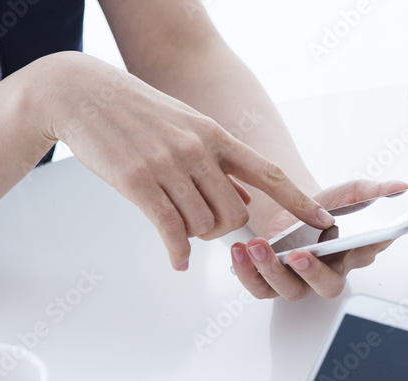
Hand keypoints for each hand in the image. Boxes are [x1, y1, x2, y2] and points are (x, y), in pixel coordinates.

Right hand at [43, 52, 332, 270]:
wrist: (82, 94)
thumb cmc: (139, 113)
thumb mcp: (190, 127)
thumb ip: (220, 163)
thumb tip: (247, 197)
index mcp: (216, 136)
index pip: (269, 173)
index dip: (299, 201)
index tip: (325, 221)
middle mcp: (198, 150)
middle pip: (235, 214)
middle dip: (224, 229)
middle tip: (203, 223)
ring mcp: (168, 166)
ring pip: (204, 225)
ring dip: (196, 235)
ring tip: (178, 222)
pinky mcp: (139, 183)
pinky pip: (172, 231)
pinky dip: (178, 252)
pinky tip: (177, 260)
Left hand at [232, 179, 407, 299]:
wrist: (291, 212)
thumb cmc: (323, 209)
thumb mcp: (352, 193)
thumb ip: (377, 192)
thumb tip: (404, 188)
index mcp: (354, 252)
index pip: (367, 253)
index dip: (366, 250)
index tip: (360, 238)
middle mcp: (329, 271)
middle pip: (327, 286)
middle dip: (313, 274)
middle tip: (300, 256)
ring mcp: (300, 280)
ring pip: (290, 290)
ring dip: (271, 272)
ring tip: (256, 247)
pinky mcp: (272, 280)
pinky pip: (260, 288)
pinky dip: (247, 274)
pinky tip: (239, 251)